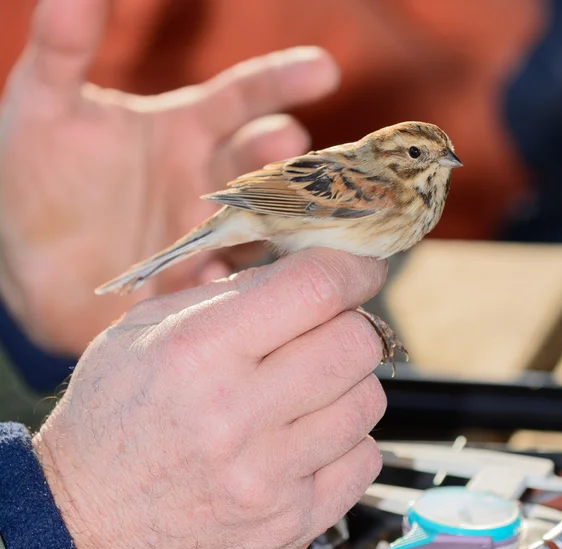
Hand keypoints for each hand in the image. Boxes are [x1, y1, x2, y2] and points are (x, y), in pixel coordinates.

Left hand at [0, 0, 339, 355]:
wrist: (30, 261)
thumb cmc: (36, 173)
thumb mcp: (43, 106)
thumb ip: (64, 47)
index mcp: (186, 129)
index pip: (244, 97)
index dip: (283, 81)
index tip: (324, 71)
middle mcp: (209, 178)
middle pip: (263, 162)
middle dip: (286, 155)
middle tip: (288, 143)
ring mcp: (208, 232)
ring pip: (261, 221)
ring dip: (276, 219)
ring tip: (277, 217)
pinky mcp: (197, 280)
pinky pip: (224, 278)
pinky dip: (227, 276)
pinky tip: (213, 274)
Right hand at [33, 249, 387, 548]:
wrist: (86, 521)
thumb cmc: (114, 416)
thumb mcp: (145, 331)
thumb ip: (227, 294)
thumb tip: (300, 271)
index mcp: (200, 353)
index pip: (313, 289)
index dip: (352, 267)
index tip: (360, 267)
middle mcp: (237, 416)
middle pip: (356, 343)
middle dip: (351, 323)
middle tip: (324, 330)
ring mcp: (269, 477)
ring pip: (368, 400)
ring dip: (348, 382)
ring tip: (305, 388)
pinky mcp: (291, 522)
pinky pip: (365, 459)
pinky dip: (346, 438)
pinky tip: (306, 436)